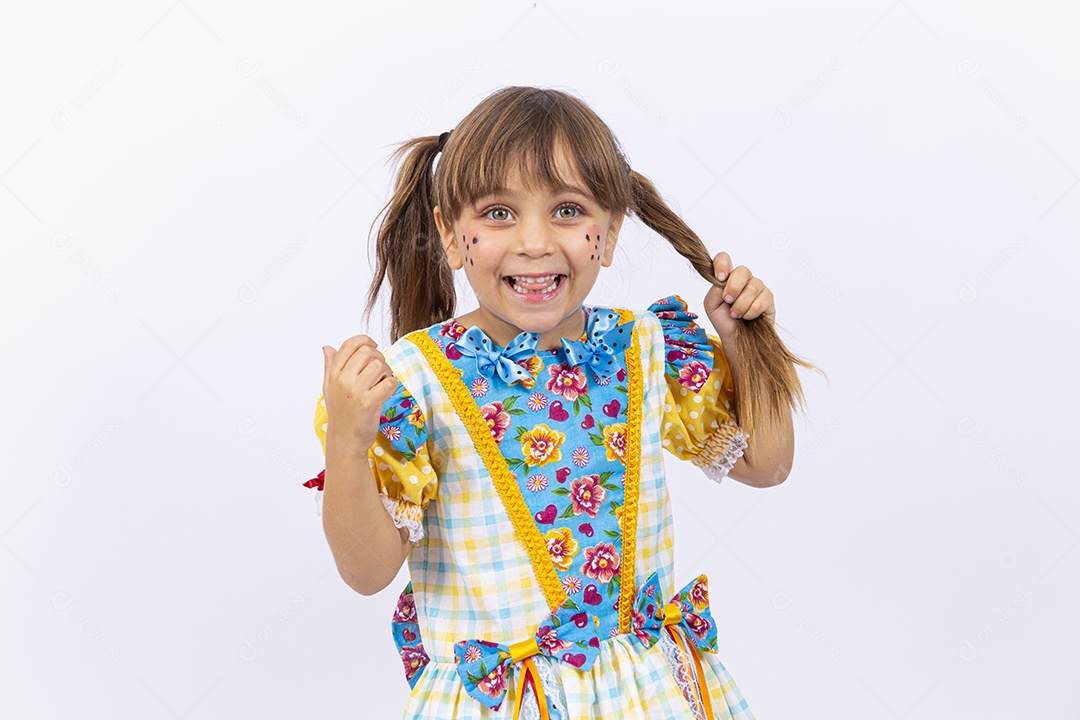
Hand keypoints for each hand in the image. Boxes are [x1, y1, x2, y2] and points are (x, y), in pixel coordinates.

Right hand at [322, 335, 398, 453]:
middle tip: (380, 372)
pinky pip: (389, 383)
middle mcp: (342, 380)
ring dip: (387, 372)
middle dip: (379, 358)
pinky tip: (387, 392)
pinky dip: (393, 385)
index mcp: (333, 373)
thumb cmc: (340, 413)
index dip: (365, 340)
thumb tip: (327, 347)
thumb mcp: (329, 388)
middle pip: (368, 352)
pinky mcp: (368, 403)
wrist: (344, 440)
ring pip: (379, 365)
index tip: (374, 346)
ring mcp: (355, 391)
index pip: (350, 344)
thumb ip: (329, 366)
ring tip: (383, 383)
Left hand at [702, 252, 775, 342]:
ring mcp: (757, 287)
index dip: (722, 264)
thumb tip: (724, 281)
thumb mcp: (711, 305)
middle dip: (733, 288)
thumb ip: (714, 290)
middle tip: (728, 301)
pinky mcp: (768, 298)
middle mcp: (743, 279)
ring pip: (752, 288)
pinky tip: (747, 317)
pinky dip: (750, 313)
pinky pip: (760, 301)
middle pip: (742, 270)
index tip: (720, 278)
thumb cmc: (723, 320)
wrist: (735, 338)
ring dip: (740, 306)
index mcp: (727, 277)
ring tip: (736, 314)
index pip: (724, 258)